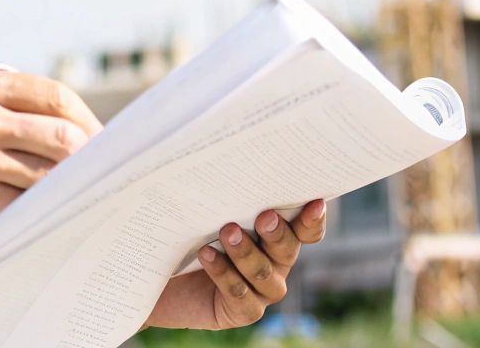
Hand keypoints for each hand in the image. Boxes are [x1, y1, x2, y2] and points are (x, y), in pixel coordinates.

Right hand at [0, 67, 102, 230]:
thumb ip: (13, 105)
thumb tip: (76, 128)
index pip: (56, 97)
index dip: (86, 117)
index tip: (102, 135)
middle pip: (62, 135)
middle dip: (90, 153)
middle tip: (104, 166)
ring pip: (47, 171)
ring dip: (68, 182)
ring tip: (80, 187)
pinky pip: (23, 199)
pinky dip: (39, 202)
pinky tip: (46, 204)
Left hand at [143, 199, 327, 330]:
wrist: (164, 279)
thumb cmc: (192, 236)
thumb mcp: (212, 214)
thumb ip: (231, 201)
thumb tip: (234, 169)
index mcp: (278, 236)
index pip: (306, 230)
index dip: (313, 219)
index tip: (315, 203)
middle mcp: (277, 264)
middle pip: (288, 248)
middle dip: (277, 232)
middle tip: (264, 217)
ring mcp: (264, 290)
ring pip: (263, 271)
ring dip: (245, 251)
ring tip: (227, 232)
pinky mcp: (244, 311)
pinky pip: (240, 293)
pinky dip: (223, 272)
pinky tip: (207, 254)